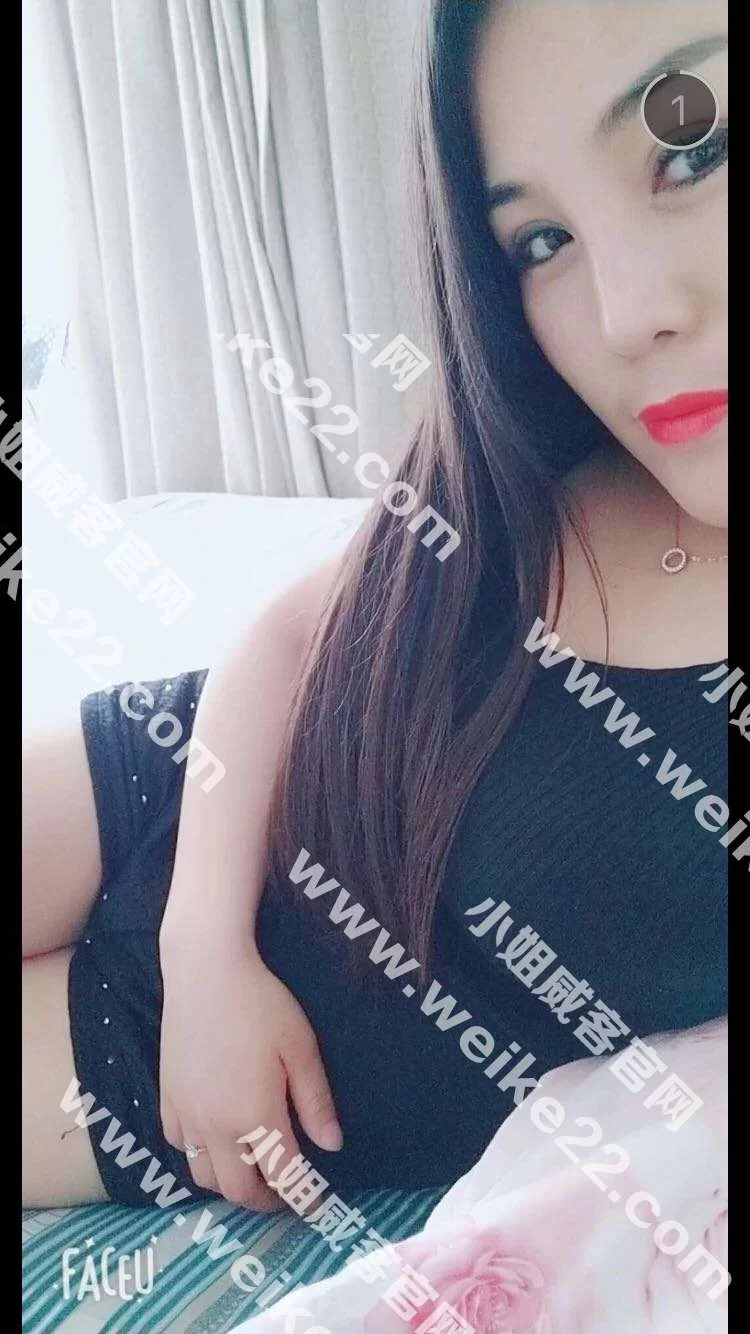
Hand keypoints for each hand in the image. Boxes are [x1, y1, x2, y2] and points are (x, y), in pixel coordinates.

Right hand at [158, 937, 342, 1209]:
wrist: (206, 972)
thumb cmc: (262, 1004)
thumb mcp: (301, 1049)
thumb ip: (316, 1102)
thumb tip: (332, 1146)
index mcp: (256, 1115)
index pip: (282, 1175)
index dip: (302, 1197)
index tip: (315, 1205)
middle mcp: (216, 1125)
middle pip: (237, 1190)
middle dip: (265, 1200)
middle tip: (284, 1190)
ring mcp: (186, 1114)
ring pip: (203, 1176)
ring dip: (229, 1181)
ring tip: (250, 1168)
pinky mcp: (166, 1098)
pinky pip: (178, 1146)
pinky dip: (199, 1155)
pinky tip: (215, 1138)